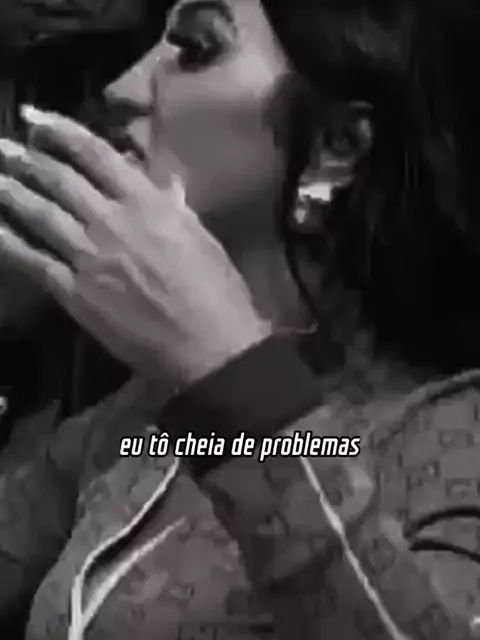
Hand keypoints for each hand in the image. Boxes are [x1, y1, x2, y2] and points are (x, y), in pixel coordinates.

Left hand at [0, 106, 270, 388]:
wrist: (209, 344)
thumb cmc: (216, 291)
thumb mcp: (201, 238)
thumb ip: (176, 205)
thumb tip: (166, 180)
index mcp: (148, 203)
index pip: (96, 155)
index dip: (61, 131)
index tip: (34, 118)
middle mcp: (112, 220)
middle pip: (59, 180)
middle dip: (25, 158)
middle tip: (1, 145)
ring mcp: (89, 256)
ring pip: (39, 213)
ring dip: (9, 190)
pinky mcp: (75, 292)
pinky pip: (33, 260)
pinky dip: (8, 240)